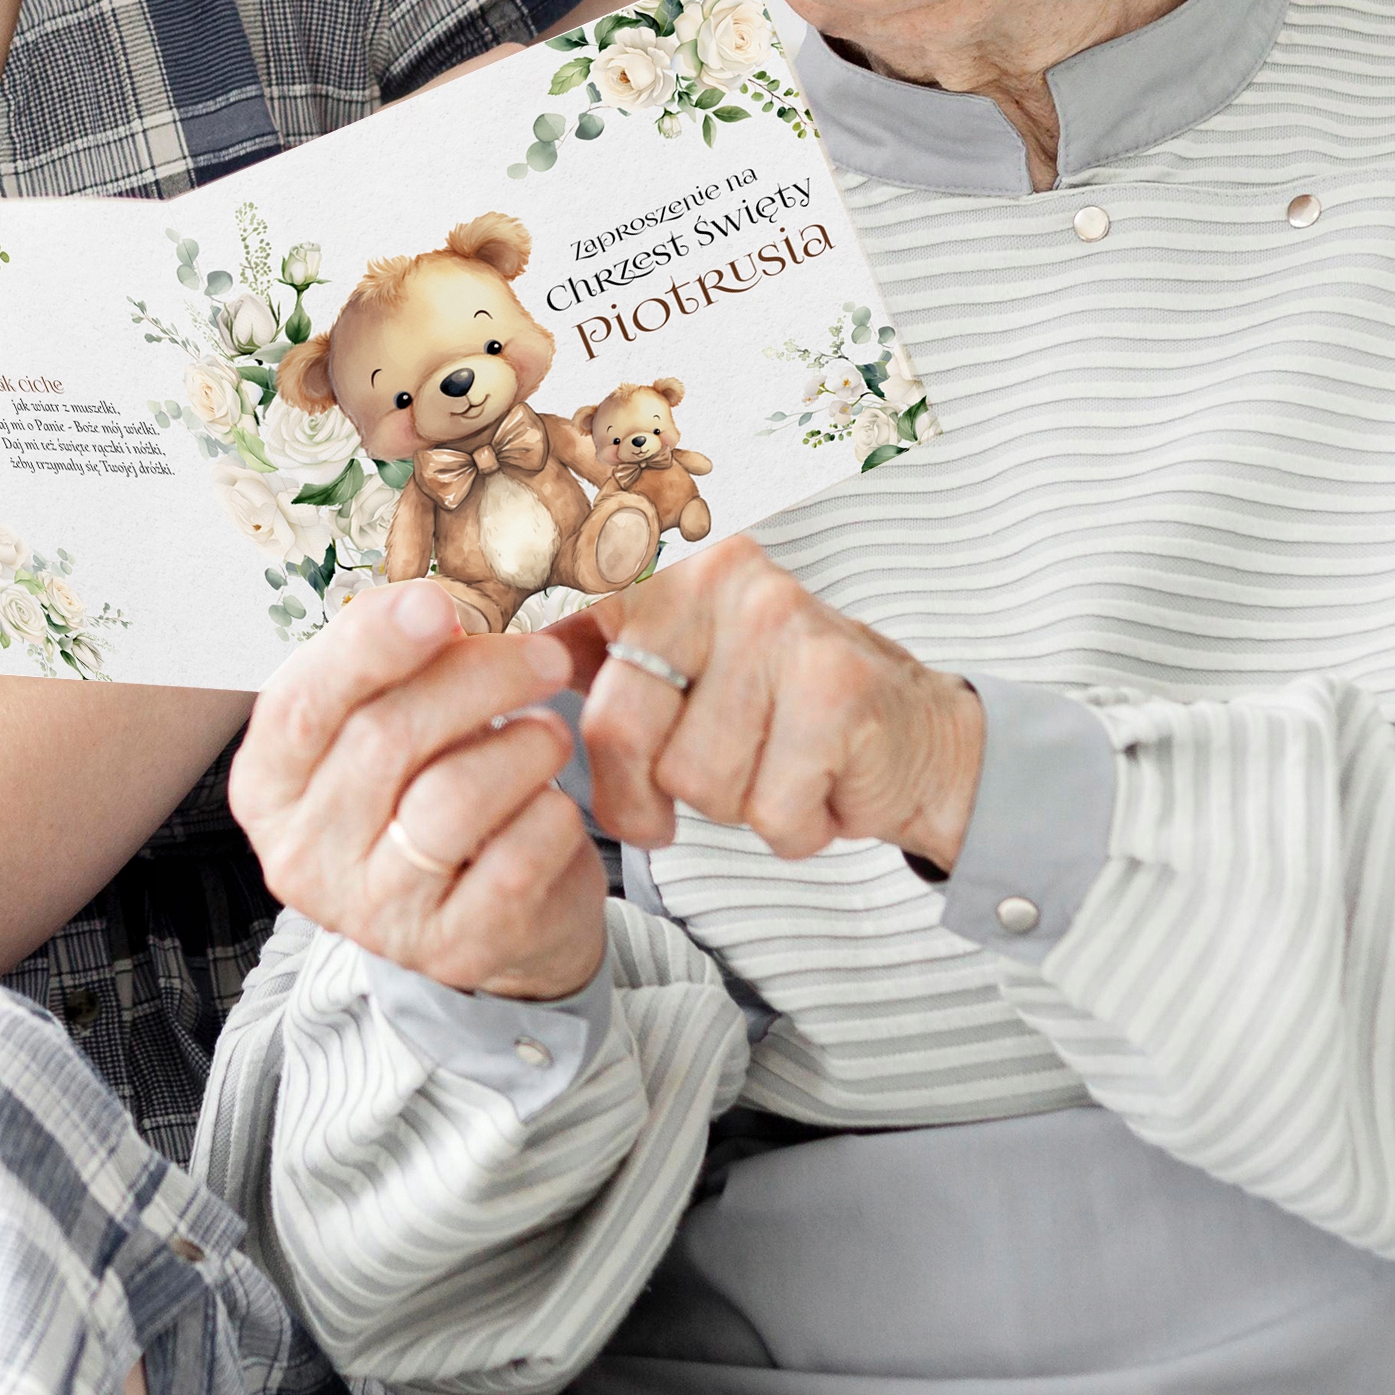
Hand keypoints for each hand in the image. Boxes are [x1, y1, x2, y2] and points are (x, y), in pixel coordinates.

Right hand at [231, 581, 609, 999]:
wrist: (489, 908)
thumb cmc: (428, 784)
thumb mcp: (388, 720)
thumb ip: (394, 668)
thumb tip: (434, 609)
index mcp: (268, 785)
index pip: (299, 705)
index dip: (368, 645)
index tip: (436, 602)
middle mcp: (303, 856)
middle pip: (387, 739)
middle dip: (479, 678)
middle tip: (543, 656)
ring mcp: (374, 915)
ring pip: (454, 800)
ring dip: (522, 747)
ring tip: (549, 734)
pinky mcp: (452, 950)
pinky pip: (515, 859)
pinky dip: (550, 814)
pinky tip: (551, 804)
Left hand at [543, 536, 983, 868]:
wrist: (915, 737)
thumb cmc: (780, 710)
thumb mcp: (678, 664)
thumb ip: (592, 649)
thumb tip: (479, 649)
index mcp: (669, 567)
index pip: (571, 652)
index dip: (576, 730)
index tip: (596, 760)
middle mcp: (719, 576)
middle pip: (623, 728)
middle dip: (647, 795)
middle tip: (689, 801)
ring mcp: (781, 624)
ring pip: (697, 780)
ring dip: (736, 808)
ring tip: (778, 769)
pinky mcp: (836, 688)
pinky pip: (770, 810)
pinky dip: (794, 828)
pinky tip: (823, 787)